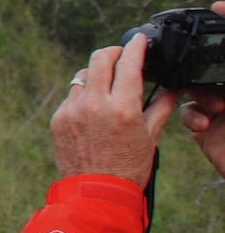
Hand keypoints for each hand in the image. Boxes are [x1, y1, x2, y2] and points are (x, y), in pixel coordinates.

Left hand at [52, 35, 176, 187]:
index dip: (135, 46)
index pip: (128, 64)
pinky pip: (71, 96)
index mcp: (122, 108)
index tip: (139, 39)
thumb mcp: (150, 136)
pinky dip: (82, 96)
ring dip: (95, 75)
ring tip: (107, 87)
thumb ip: (161, 106)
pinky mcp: (58, 119)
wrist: (96, 193)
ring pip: (82, 76)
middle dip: (112, 52)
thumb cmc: (128, 167)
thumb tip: (174, 87)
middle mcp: (94, 105)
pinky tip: (92, 109)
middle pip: (99, 59)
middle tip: (120, 55)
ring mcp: (72, 111)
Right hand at [176, 0, 224, 179]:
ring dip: (198, 94)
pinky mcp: (205, 127)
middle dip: (202, 62)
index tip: (217, 7)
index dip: (223, 22)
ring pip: (193, 85)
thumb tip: (223, 5)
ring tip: (216, 108)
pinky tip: (202, 124)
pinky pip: (186, 111)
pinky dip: (189, 115)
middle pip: (210, 61)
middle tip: (200, 66)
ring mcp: (220, 106)